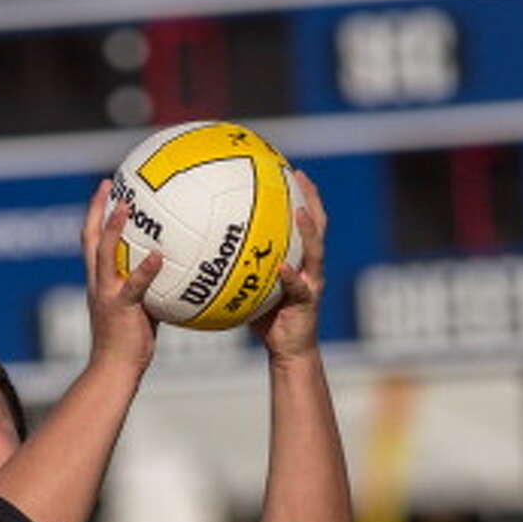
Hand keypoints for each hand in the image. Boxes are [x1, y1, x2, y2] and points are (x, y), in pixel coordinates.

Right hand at [82, 179, 161, 374]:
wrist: (114, 372)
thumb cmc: (129, 346)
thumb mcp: (141, 311)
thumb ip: (152, 290)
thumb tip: (175, 276)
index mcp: (99, 283)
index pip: (92, 243)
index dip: (96, 216)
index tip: (106, 191)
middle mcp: (98, 284)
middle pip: (89, 238)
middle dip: (95, 209)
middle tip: (107, 183)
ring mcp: (107, 294)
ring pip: (104, 254)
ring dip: (113, 228)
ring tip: (126, 206)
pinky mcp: (121, 308)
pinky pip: (134, 285)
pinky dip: (146, 269)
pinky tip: (160, 255)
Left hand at [251, 170, 325, 361]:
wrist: (288, 351)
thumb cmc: (266, 320)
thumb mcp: (250, 289)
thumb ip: (238, 269)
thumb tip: (205, 252)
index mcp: (300, 260)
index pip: (304, 222)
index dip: (301, 195)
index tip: (290, 170)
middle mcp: (310, 267)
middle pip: (318, 226)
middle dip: (312, 199)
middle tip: (299, 176)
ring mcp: (312, 284)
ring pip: (315, 251)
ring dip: (307, 230)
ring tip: (298, 211)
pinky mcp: (308, 304)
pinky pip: (298, 288)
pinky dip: (290, 276)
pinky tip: (281, 267)